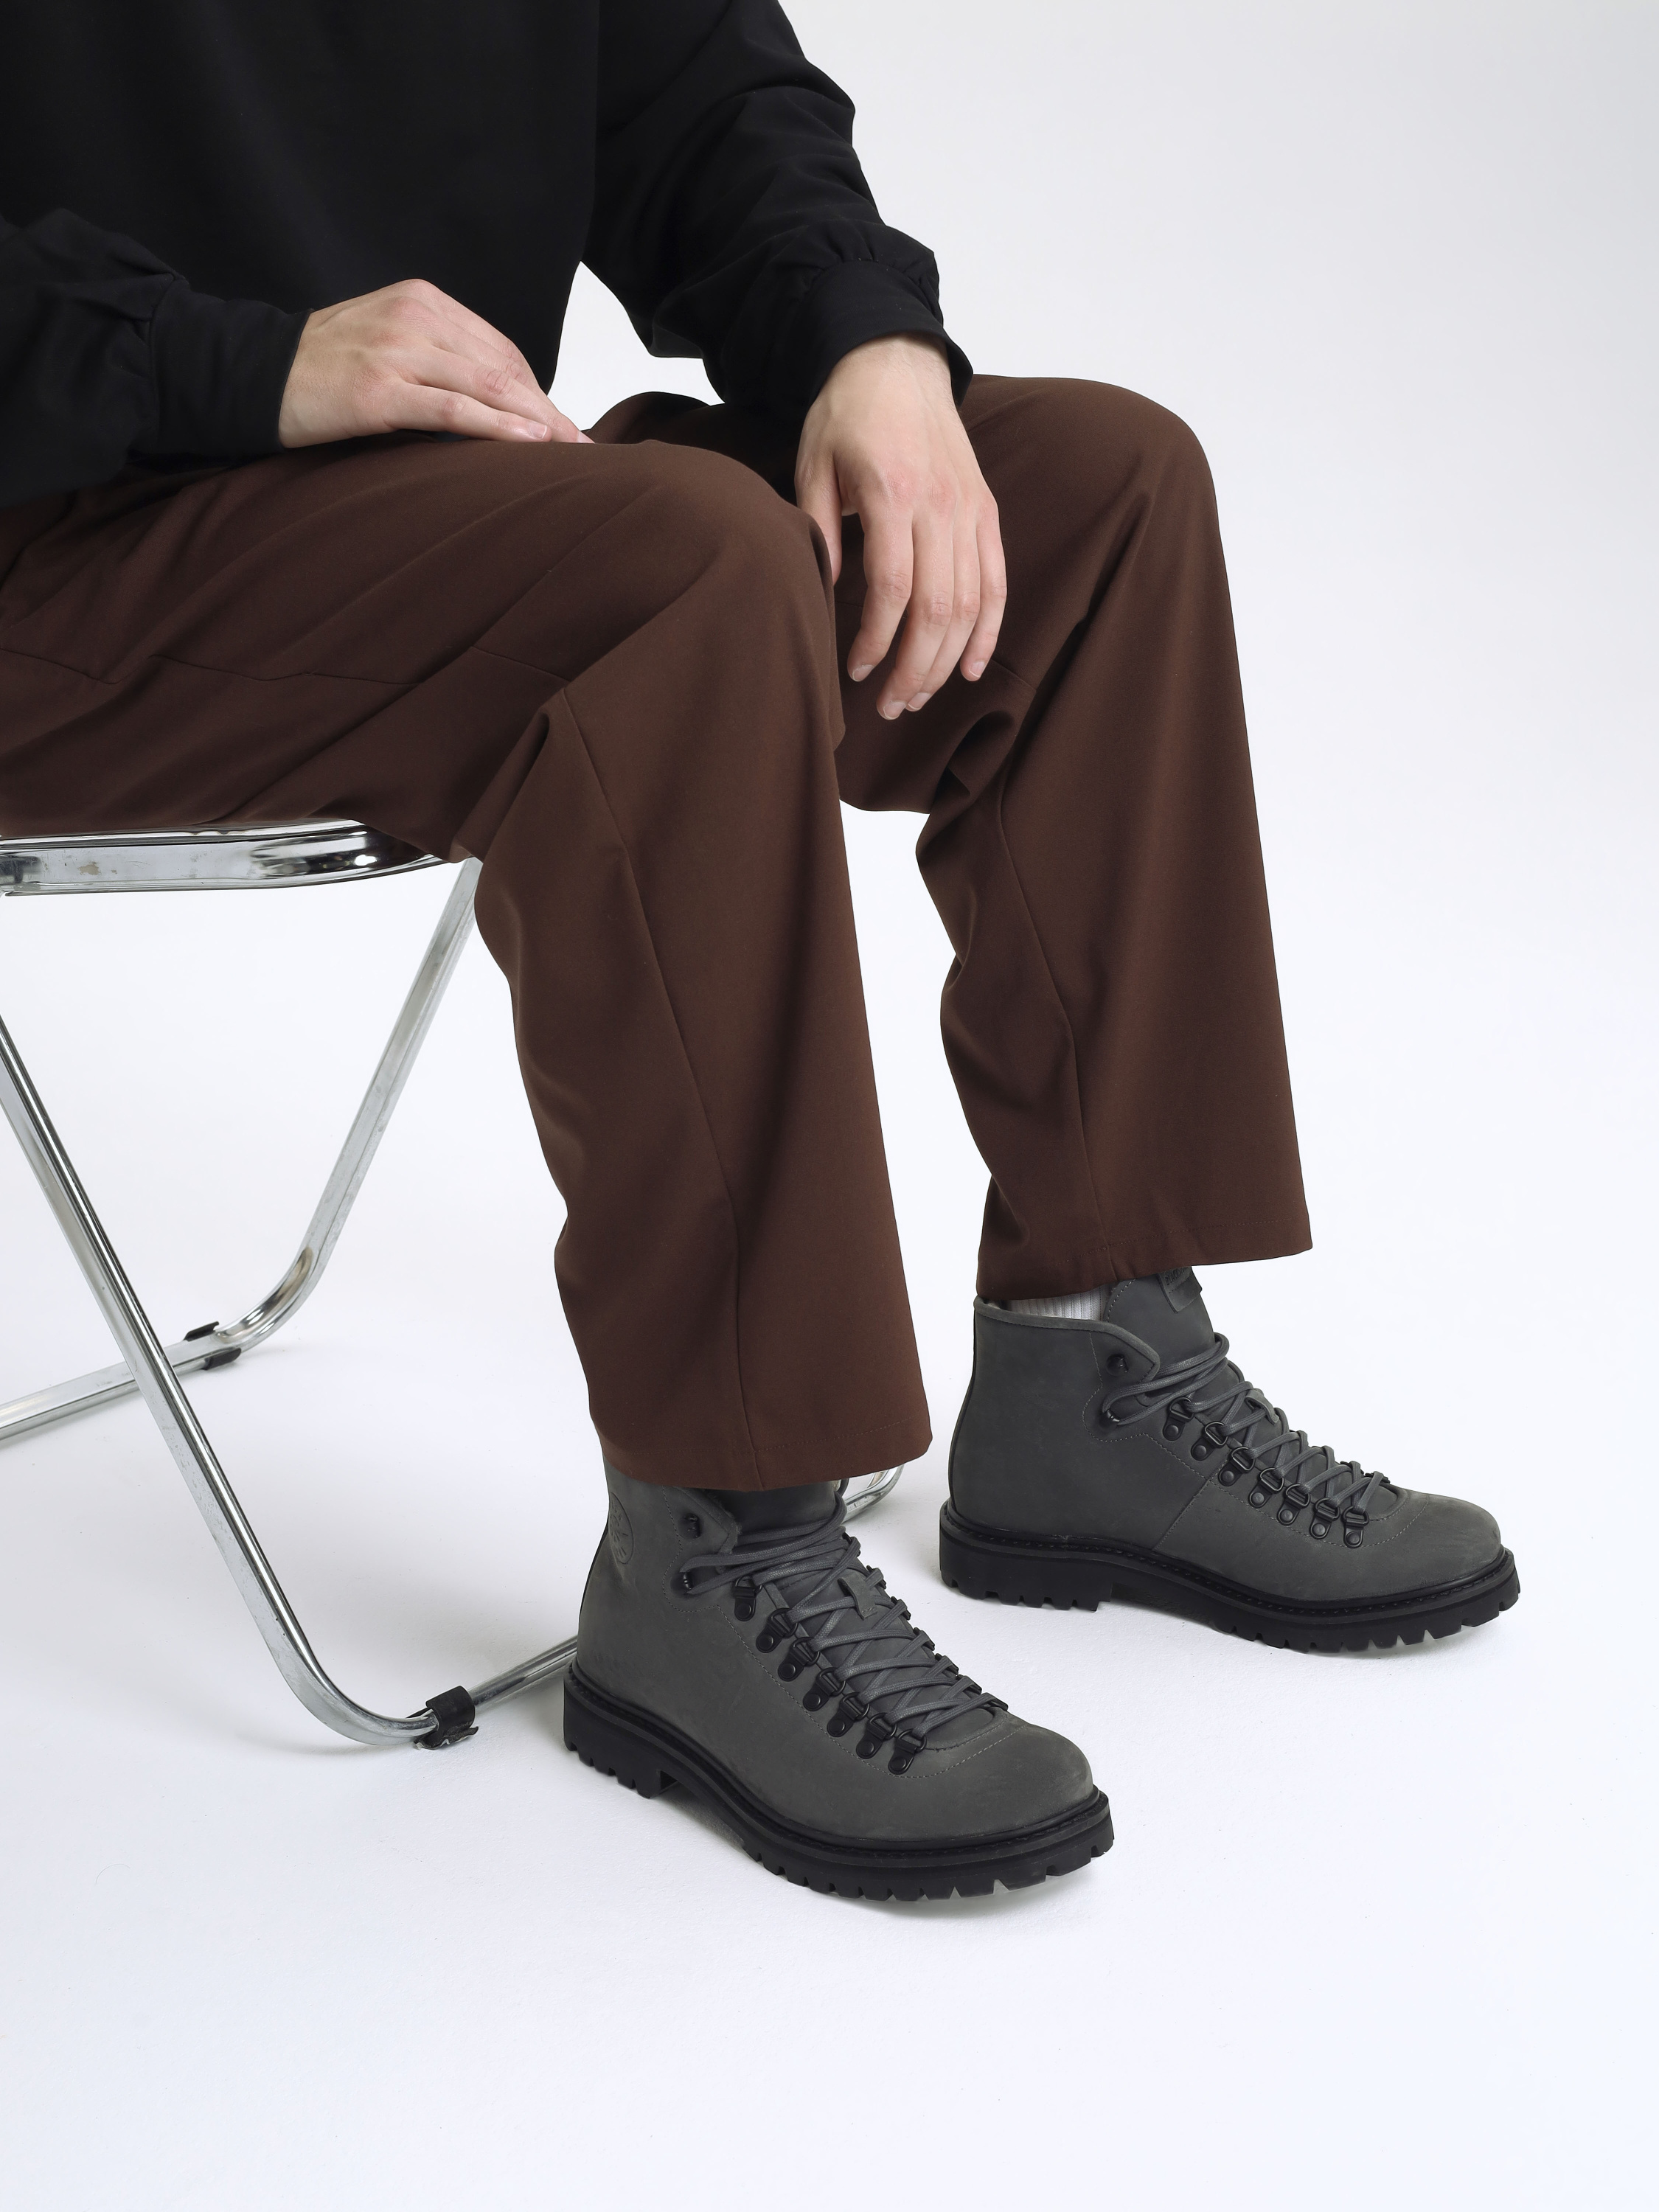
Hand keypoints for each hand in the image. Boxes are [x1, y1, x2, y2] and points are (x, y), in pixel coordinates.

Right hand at [277, 278, 589, 448]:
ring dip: (536, 422)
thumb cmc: (324, 369)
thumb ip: (439, 357)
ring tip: (570, 451)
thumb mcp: (389, 345)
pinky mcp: (379, 391)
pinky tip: (531, 444)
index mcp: (423, 301)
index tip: (563, 424)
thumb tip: (496, 399)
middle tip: (582, 445)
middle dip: (547, 409)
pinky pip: (453, 410)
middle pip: (502, 366)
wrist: (254, 374)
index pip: (499, 348)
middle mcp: (415, 318)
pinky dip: (497, 428)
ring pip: (486, 386)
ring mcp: (396, 351)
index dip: (537, 390)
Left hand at [795, 334, 1004, 717]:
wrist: (896, 361)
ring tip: (917, 697)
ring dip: (946, 661)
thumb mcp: (812, 464)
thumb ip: (816, 529)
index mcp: (892, 494)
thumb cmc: (846, 415)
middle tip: (889, 706)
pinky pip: (997, 582)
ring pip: (971, 604)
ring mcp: (970, 510)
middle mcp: (939, 505)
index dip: (877, 642)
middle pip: (937, 607)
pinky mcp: (987, 512)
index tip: (855, 670)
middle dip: (914, 669)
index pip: (894, 589)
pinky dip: (988, 631)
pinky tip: (972, 670)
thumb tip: (823, 594)